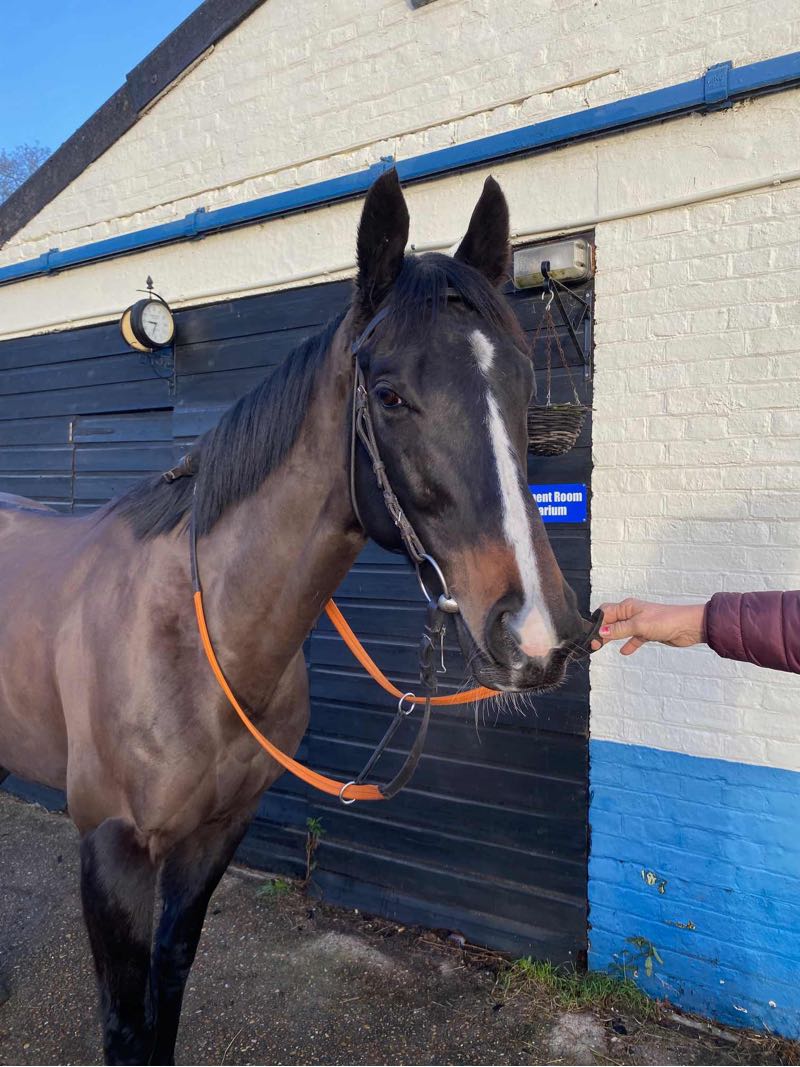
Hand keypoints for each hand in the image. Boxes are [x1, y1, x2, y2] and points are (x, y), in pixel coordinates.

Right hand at [590, 598, 706, 655]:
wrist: (688, 626)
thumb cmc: (665, 620)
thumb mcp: (638, 625)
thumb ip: (619, 630)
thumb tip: (601, 632)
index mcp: (627, 607)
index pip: (605, 612)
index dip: (596, 623)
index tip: (590, 635)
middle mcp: (632, 613)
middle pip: (611, 622)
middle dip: (601, 632)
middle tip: (593, 644)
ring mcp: (640, 623)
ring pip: (620, 630)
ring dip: (611, 638)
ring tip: (600, 647)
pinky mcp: (648, 633)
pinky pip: (634, 638)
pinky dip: (628, 644)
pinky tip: (624, 652)